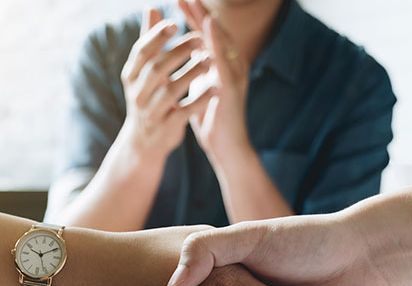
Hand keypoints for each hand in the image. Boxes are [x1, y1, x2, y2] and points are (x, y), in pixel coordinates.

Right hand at [118, 8, 215, 161]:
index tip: (175, 24)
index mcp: (130, 78)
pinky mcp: (166, 129)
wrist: (143, 143)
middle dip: (178, 52)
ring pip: (170, 90)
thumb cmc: (147, 99)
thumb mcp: (143, 72)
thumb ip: (149, 40)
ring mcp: (151, 113)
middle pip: (156, 69)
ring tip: (210, 61)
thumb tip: (151, 7)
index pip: (141, 52)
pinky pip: (183, 112)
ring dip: (191, 73)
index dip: (156, 37)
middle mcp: (137, 95)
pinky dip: (200, 100)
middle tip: (199, 39)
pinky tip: (214, 89)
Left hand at [178, 0, 251, 163]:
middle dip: (199, 12)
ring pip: (222, 42)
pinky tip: (208, 29)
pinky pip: (224, 60)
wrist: (224, 145)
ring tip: (196, 4)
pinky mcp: (232, 88)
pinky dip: (216, 43)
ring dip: (208, 21)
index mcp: (220, 64)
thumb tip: (186, 50)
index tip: (178, 0)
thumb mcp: (199, 85)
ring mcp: (234, 75)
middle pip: (215, 32)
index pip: (206, 35)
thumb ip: (196, 66)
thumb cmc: (211, 116)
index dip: (193, 17)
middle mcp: (230, 65)